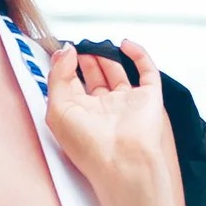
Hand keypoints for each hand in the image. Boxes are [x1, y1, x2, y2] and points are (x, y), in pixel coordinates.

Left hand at [43, 36, 178, 205]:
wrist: (124, 162)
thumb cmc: (89, 146)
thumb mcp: (58, 109)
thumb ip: (57, 77)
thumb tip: (66, 51)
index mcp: (80, 114)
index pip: (71, 84)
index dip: (66, 65)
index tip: (64, 50)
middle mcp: (103, 109)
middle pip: (94, 76)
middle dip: (86, 58)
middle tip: (81, 43)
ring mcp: (126, 103)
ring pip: (116, 72)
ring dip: (107, 55)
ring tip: (97, 43)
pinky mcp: (148, 98)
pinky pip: (147, 71)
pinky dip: (139, 55)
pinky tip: (125, 44)